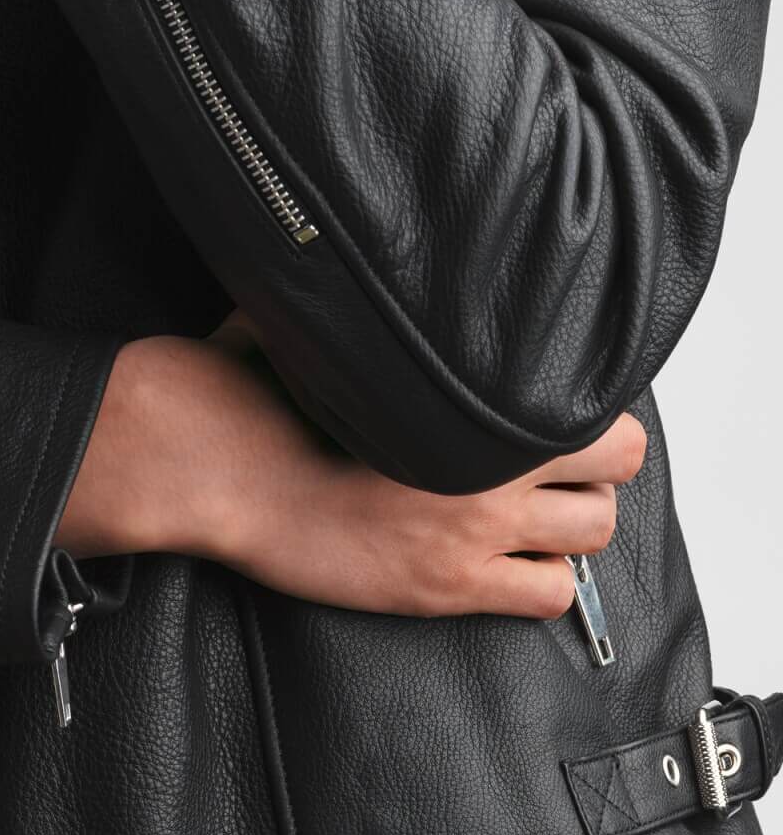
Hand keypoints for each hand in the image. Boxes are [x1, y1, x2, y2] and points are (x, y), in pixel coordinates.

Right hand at [59, 334, 646, 621]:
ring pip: (594, 532)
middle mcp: (487, 461)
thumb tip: (347, 239)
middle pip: (617, 462)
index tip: (560, 396)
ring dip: (575, 518)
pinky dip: (543, 578)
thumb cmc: (256, 384)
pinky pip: (549, 595)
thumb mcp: (319, 313)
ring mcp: (474, 530)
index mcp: (462, 390)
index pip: (589, 396)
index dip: (587, 397)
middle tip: (562, 454)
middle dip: (598, 457)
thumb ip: (360, 293)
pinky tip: (509, 557)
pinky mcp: (450, 586)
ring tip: (539, 505)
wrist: (218, 463)